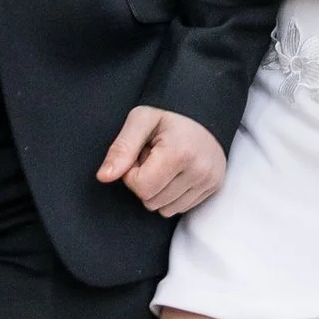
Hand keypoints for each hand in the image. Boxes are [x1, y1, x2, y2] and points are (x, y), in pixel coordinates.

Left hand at [96, 105, 227, 215]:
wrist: (204, 107)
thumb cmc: (168, 113)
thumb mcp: (140, 120)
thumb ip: (121, 148)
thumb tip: (104, 177)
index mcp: (180, 153)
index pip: (141, 188)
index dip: (132, 172)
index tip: (140, 154)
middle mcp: (199, 171)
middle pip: (152, 202)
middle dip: (146, 182)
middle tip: (154, 157)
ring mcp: (209, 181)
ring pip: (166, 210)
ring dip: (159, 190)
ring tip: (167, 163)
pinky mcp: (214, 187)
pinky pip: (181, 208)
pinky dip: (173, 194)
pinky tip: (178, 171)